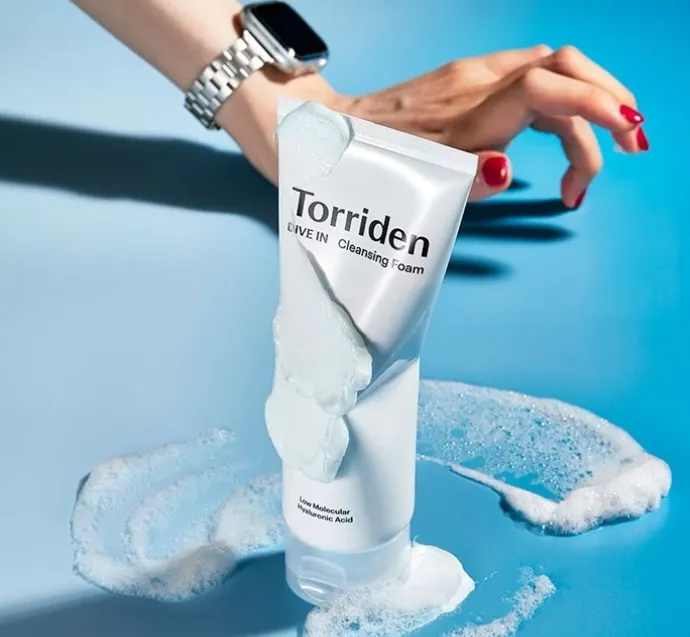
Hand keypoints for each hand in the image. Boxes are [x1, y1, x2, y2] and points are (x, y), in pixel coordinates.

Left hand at [321, 45, 646, 207]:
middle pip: (564, 67)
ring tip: (595, 160)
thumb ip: (463, 177)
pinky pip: (530, 78)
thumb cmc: (368, 157)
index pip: (546, 85)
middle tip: (631, 149)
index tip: (626, 135)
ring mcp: (471, 76)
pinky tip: (559, 135)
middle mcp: (475, 82)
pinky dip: (559, 104)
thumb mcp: (412, 179)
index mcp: (465, 108)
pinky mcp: (466, 81)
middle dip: (607, 102)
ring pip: (552, 68)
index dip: (593, 104)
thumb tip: (508, 171)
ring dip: (588, 104)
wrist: (330, 128)